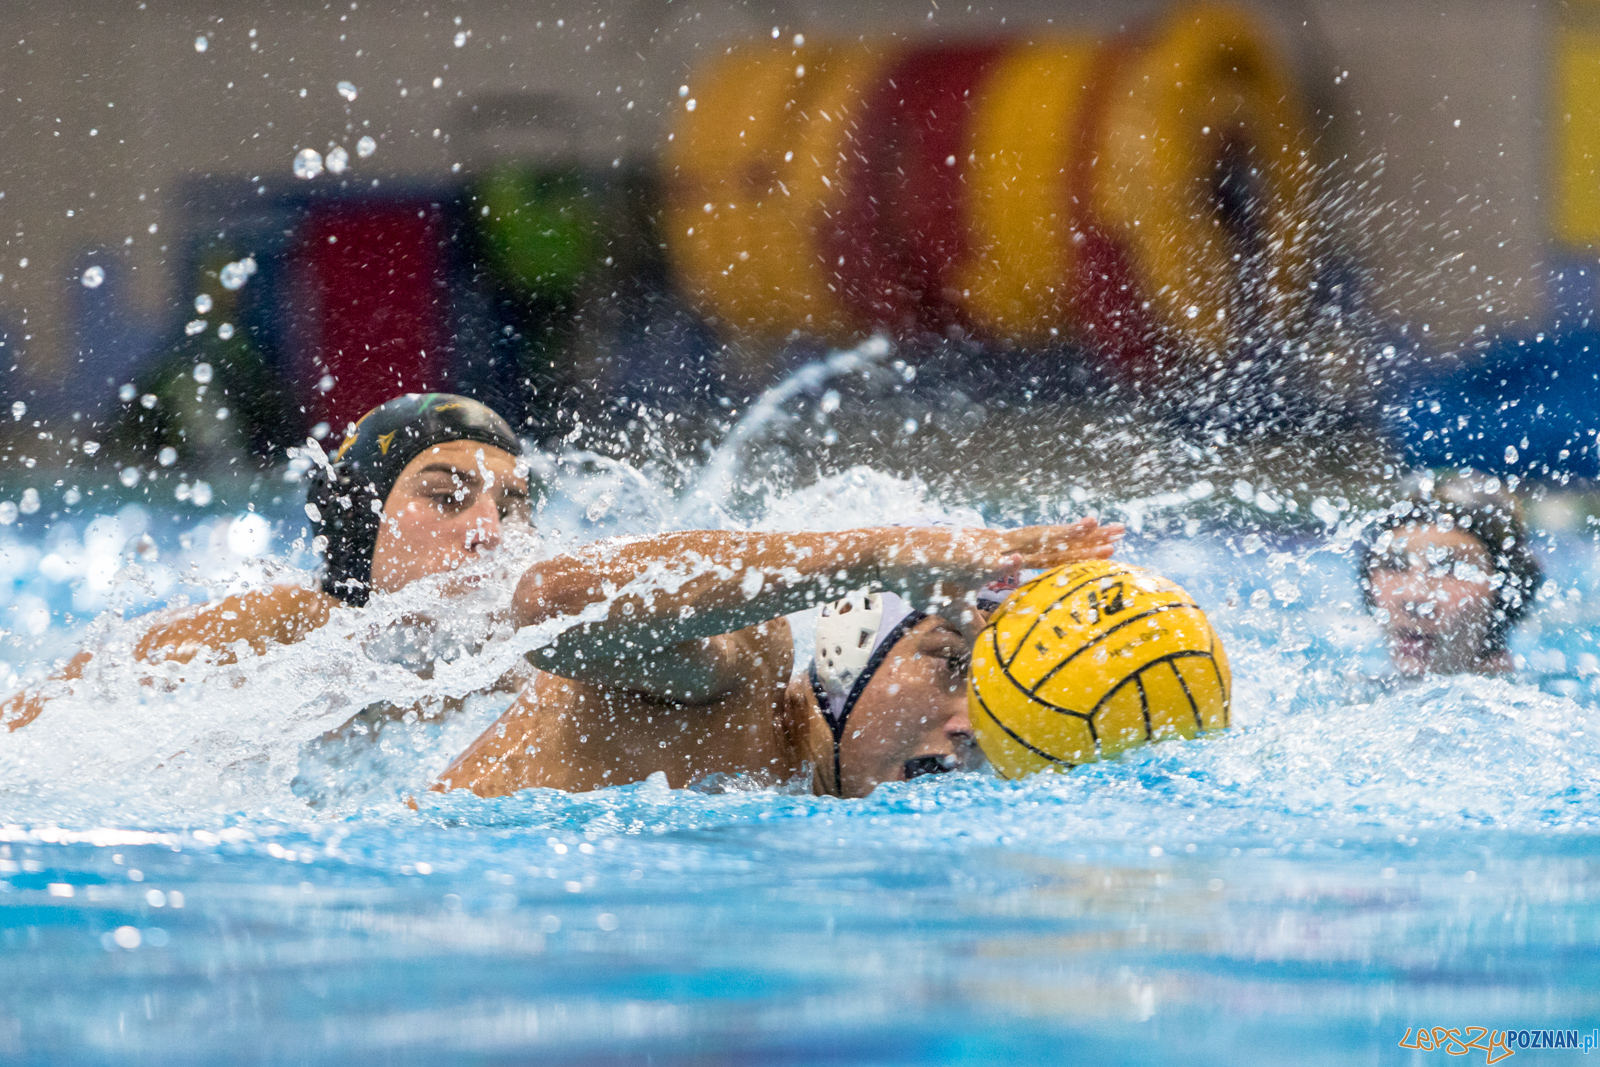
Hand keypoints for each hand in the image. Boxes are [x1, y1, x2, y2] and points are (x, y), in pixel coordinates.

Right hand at [881, 518, 1122, 613]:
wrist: (885, 558)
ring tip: (1088, 528)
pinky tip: (1016, 562)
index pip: (1047, 553)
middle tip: (1121, 531)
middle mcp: (996, 546)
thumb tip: (985, 642)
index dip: (1077, 551)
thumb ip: (971, 620)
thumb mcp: (951, 604)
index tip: (1110, 546)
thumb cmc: (918, 578)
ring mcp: (980, 548)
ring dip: (1056, 537)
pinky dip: (998, 563)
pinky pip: (981, 561)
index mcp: (998, 555)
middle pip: (1048, 543)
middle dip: (1084, 538)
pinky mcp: (955, 556)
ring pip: (1026, 542)